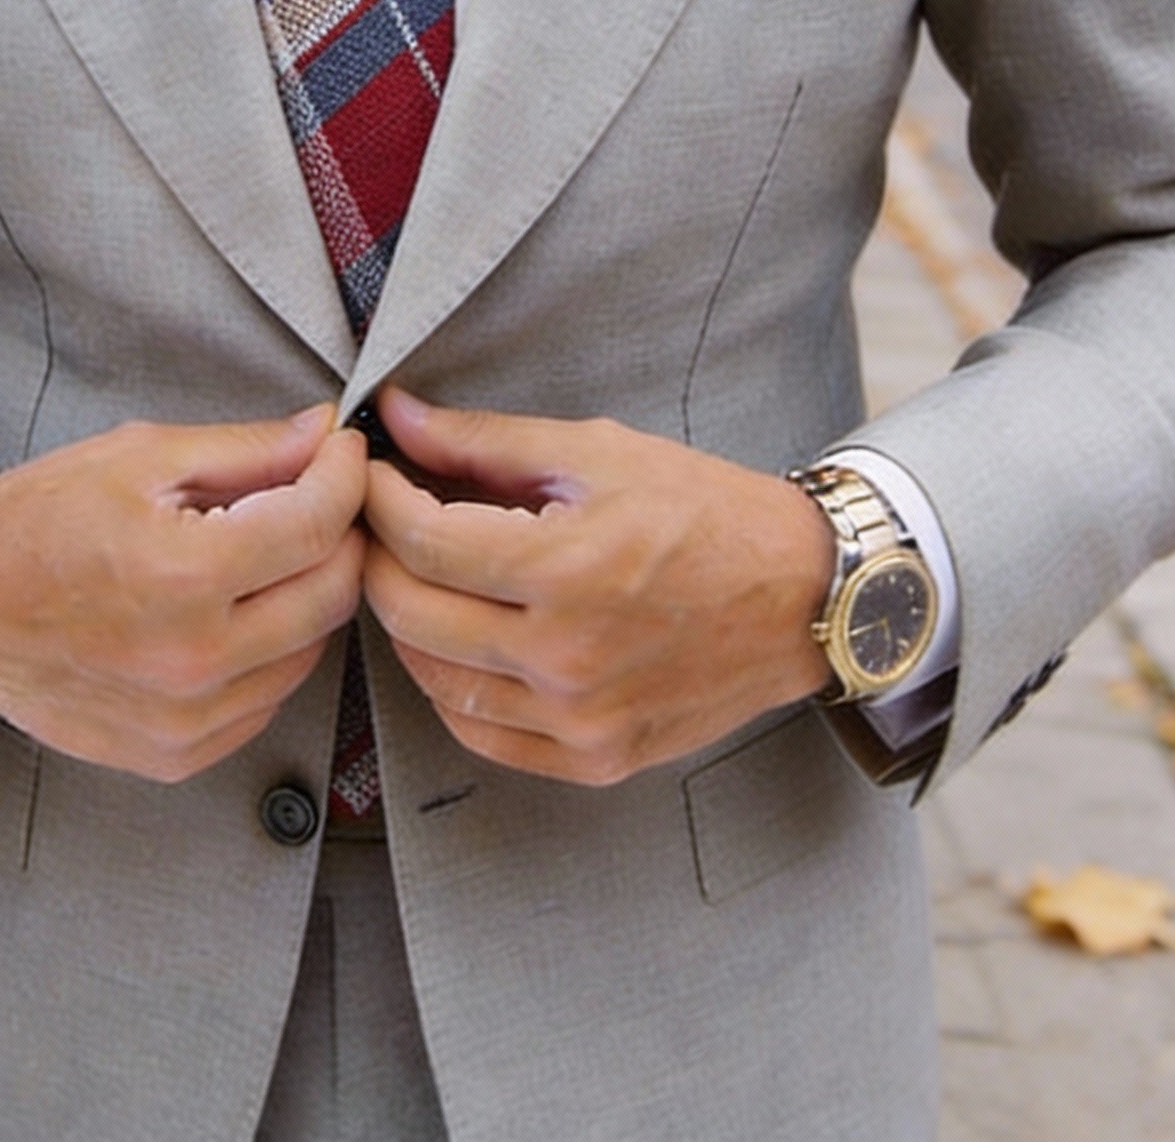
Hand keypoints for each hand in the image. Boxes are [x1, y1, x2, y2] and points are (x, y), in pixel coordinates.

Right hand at [0, 407, 366, 781]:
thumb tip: (324, 433)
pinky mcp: (175, 755)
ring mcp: (185, 720)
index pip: (318, 525)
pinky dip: (269, 651)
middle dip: (338, 533)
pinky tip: (232, 610)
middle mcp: (192, 660)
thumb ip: (248, 449)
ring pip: (309, 650)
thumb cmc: (40, 518)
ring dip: (306, 594)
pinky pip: (266, 699)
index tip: (340, 452)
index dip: (344, 476)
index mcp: (184, 575)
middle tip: (315, 495)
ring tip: (264, 552)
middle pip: (331, 593)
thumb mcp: (142, 456)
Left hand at [362, 390, 835, 785]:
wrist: (803, 596)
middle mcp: (566, 657)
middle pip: (411, 613)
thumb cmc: (706, 511)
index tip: (371, 473)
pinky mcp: (595, 759)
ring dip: (407, 622)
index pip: (421, 540)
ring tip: (418, 574)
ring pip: (434, 680)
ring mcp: (579, 720)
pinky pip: (481, 733)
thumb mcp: (597, 451)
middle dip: (377, 557)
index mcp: (566, 569)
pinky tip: (460, 640)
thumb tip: (396, 416)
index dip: (378, 499)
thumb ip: (485, 441)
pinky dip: (450, 686)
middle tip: (379, 520)